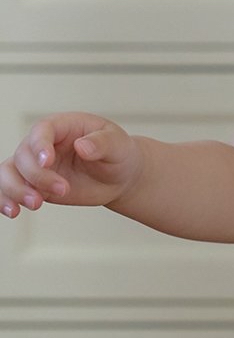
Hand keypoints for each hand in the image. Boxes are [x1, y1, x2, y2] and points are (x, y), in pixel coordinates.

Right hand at [0, 114, 142, 217]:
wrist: (119, 176)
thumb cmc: (117, 153)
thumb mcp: (118, 144)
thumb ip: (102, 143)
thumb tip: (83, 146)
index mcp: (62, 126)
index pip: (41, 130)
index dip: (40, 145)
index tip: (48, 161)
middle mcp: (43, 144)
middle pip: (24, 156)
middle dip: (38, 176)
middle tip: (63, 190)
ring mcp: (35, 165)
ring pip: (8, 173)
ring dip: (15, 189)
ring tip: (35, 204)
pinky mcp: (33, 185)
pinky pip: (8, 190)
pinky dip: (5, 200)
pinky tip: (12, 211)